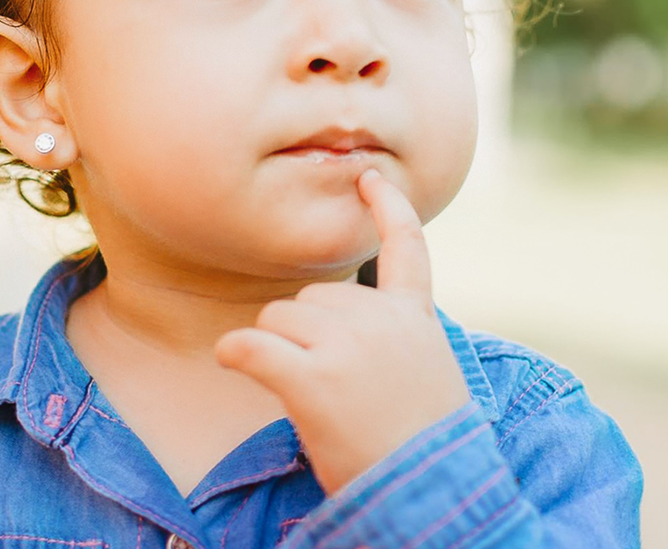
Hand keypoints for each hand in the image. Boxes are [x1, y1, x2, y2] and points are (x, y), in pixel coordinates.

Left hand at [214, 169, 471, 494]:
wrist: (432, 490)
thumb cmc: (422, 444)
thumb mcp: (426, 373)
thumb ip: (393, 336)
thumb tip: (329, 321)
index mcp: (416, 317)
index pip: (407, 245)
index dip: (388, 207)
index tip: (370, 177)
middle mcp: (382, 318)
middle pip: (312, 295)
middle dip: (304, 330)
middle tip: (330, 384)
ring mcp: (348, 344)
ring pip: (279, 317)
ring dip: (277, 348)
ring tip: (309, 396)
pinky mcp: (313, 377)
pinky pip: (253, 346)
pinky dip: (236, 353)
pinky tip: (236, 361)